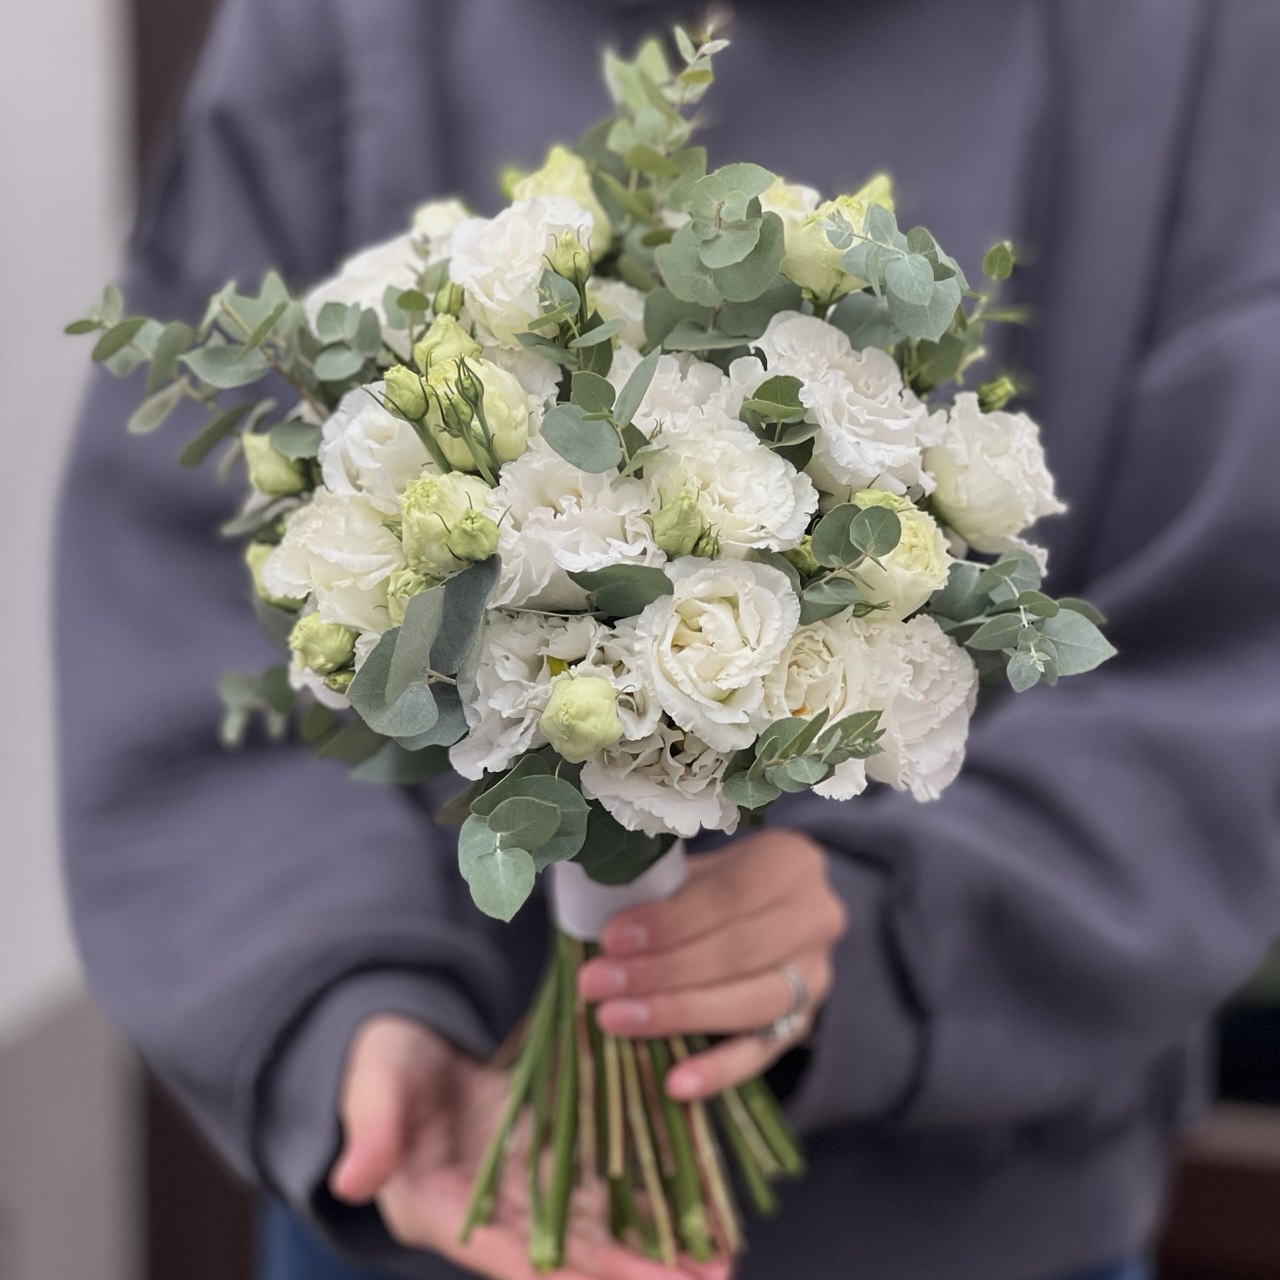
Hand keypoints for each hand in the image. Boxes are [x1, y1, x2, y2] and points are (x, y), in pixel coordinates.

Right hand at [329, 1015, 727, 1279]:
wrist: (399, 1039)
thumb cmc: (380, 1063)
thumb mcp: (374, 1087)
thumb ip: (373, 1132)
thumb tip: (351, 1179)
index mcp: (440, 1211)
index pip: (516, 1254)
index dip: (581, 1271)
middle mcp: (489, 1213)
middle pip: (570, 1253)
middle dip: (638, 1270)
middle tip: (707, 1276)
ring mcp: (519, 1187)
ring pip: (595, 1225)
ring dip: (653, 1244)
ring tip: (718, 1257)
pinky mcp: (542, 1156)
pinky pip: (599, 1183)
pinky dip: (642, 1197)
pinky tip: (690, 1206)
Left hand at [577, 830, 846, 1101]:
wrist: (772, 909)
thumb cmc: (719, 884)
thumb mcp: (700, 868)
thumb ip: (665, 889)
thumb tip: (600, 921)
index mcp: (789, 863)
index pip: (728, 895)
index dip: (670, 921)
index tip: (612, 938)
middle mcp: (816, 918)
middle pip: (736, 952)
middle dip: (661, 971)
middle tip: (598, 982)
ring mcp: (815, 976)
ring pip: (750, 1003)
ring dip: (677, 1014)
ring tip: (615, 1019)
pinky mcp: (803, 1022)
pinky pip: (761, 1053)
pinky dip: (718, 1070)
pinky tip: (676, 1084)